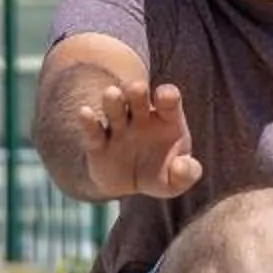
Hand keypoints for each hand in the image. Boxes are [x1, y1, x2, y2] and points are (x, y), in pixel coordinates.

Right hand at [85, 73, 200, 200]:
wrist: (129, 184)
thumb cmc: (160, 174)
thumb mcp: (177, 179)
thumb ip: (187, 174)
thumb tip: (182, 166)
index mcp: (166, 119)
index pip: (168, 100)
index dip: (168, 96)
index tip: (165, 97)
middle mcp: (141, 117)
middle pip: (138, 97)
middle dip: (136, 91)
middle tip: (136, 88)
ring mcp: (118, 127)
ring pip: (114, 108)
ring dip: (113, 101)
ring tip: (111, 95)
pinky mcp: (98, 143)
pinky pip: (93, 130)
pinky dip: (89, 122)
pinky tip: (84, 112)